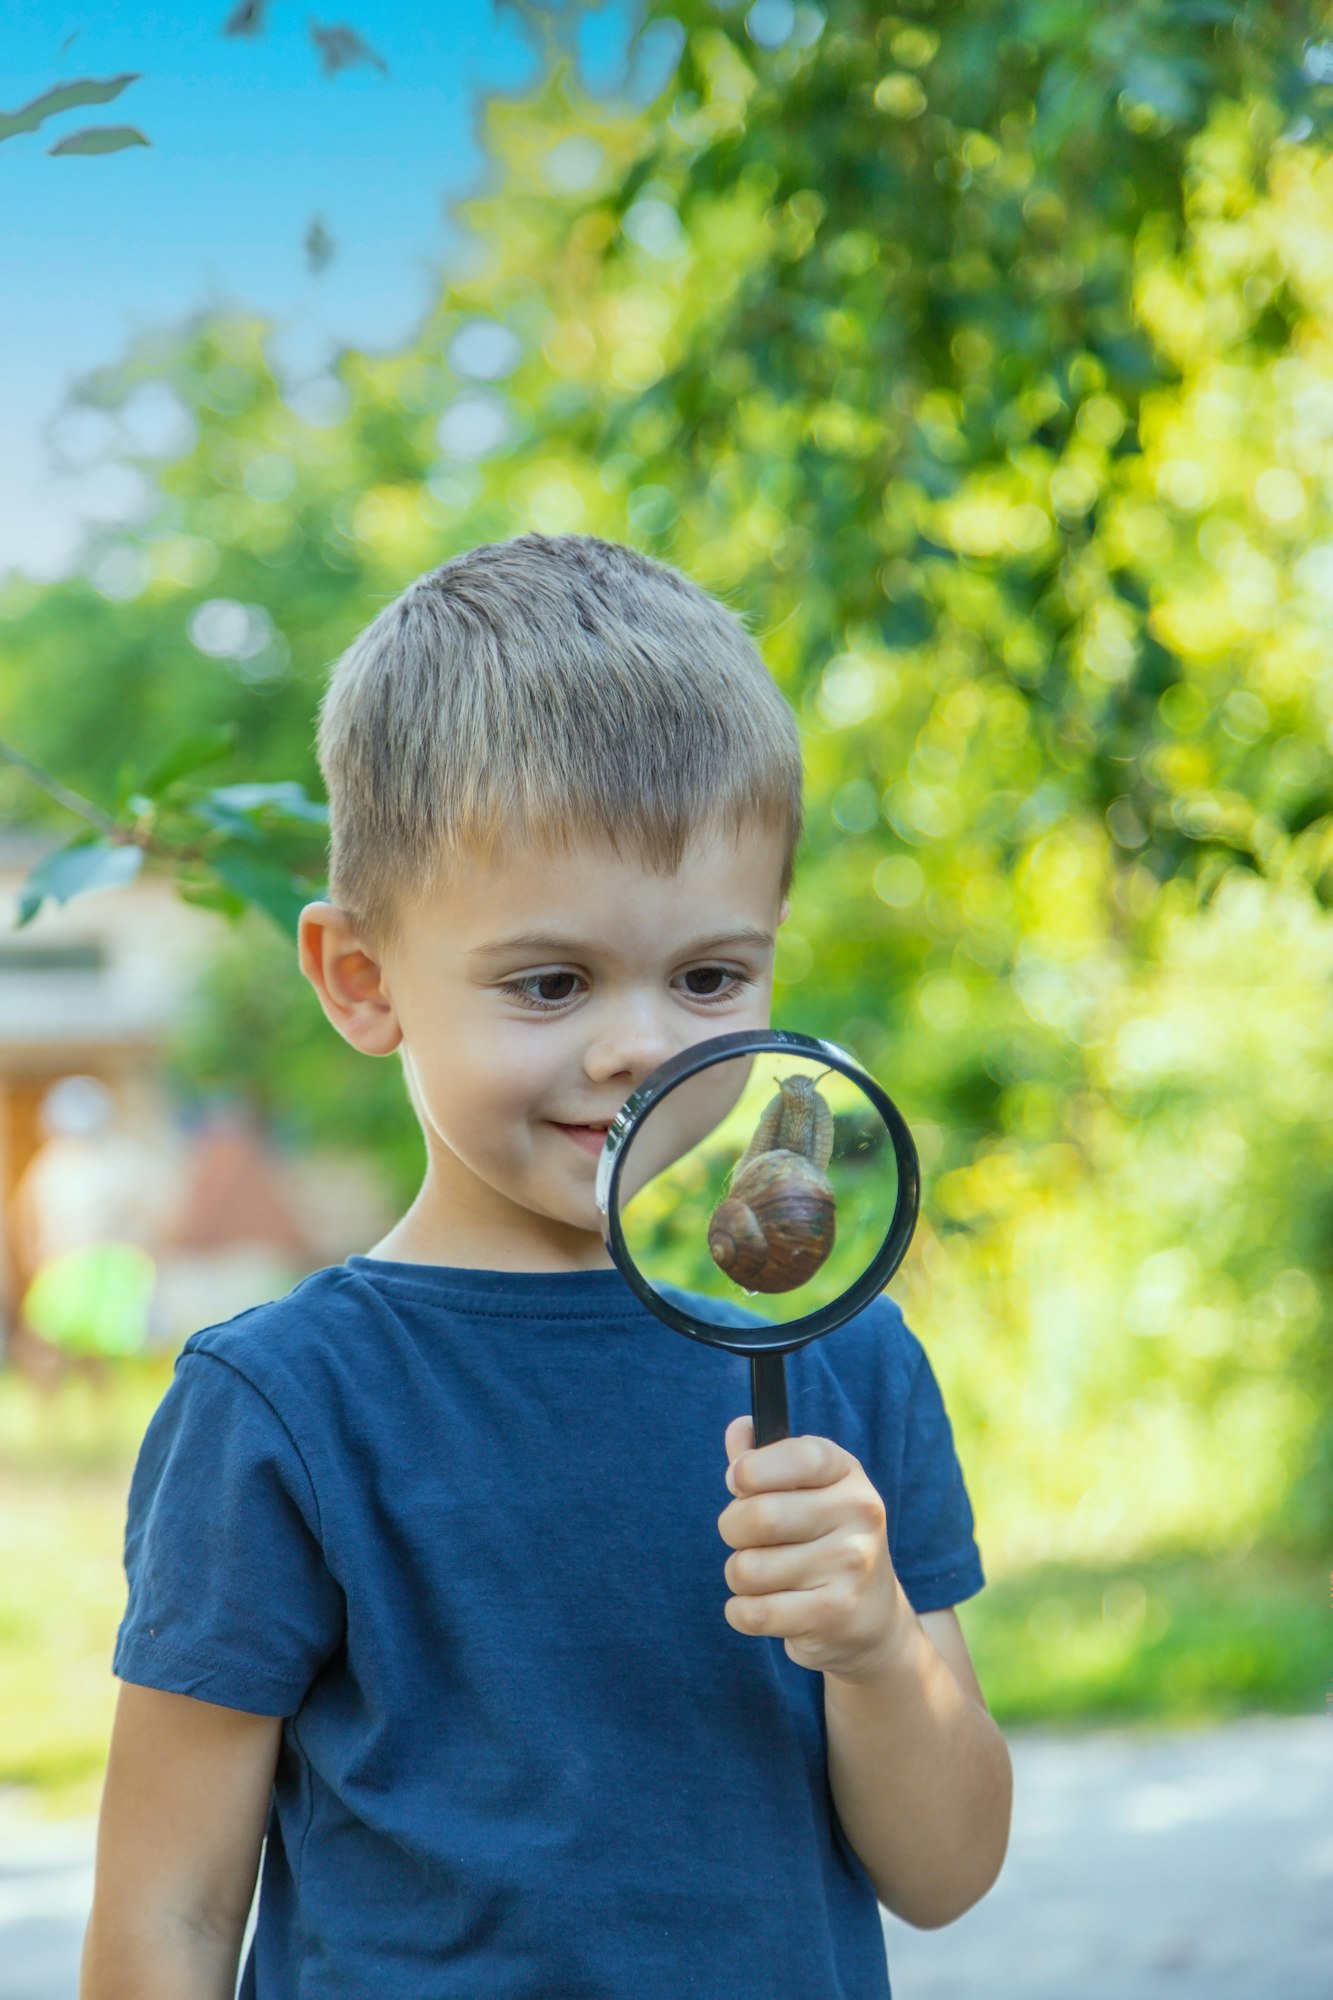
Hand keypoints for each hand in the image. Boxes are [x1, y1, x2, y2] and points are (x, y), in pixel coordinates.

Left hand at [718, 1415, 914, 1680]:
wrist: (870, 1614)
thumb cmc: (820, 1538)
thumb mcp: (803, 1489)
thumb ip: (763, 1458)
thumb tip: (738, 1428)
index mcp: (847, 1473)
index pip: (800, 1456)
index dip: (754, 1468)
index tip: (737, 1481)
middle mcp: (859, 1513)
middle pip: (760, 1516)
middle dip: (732, 1528)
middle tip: (744, 1537)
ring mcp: (851, 1565)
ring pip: (749, 1568)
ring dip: (738, 1575)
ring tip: (762, 1576)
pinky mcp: (834, 1613)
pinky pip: (753, 1612)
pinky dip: (741, 1612)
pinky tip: (760, 1606)